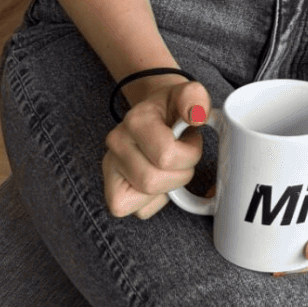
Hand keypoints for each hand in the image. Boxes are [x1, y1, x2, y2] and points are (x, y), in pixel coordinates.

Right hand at [102, 76, 209, 218]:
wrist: (157, 112)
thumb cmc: (173, 108)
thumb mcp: (189, 94)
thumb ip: (195, 97)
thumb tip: (196, 115)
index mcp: (135, 120)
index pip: (165, 156)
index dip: (189, 154)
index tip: (191, 140)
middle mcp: (116, 144)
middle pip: (152, 182)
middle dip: (180, 173)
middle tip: (183, 157)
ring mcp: (111, 169)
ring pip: (144, 201)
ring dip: (169, 187)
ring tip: (171, 166)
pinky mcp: (114, 191)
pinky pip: (141, 212)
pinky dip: (157, 202)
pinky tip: (161, 179)